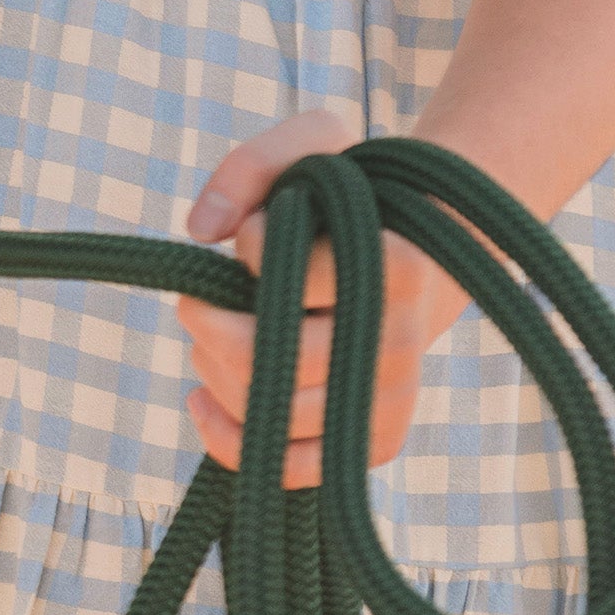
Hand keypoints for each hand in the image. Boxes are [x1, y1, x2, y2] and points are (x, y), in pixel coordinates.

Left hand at [173, 111, 464, 487]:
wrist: (419, 253)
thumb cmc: (353, 198)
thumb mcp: (315, 146)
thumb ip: (253, 165)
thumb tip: (202, 231)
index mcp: (397, 263)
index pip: (296, 272)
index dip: (253, 244)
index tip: (251, 233)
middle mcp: (402, 338)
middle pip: (281, 359)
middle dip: (211, 327)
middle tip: (195, 301)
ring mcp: (391, 396)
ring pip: (279, 415)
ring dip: (217, 375)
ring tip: (207, 339)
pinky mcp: (375, 438)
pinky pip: (296, 468)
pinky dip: (233, 441)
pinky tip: (200, 400)